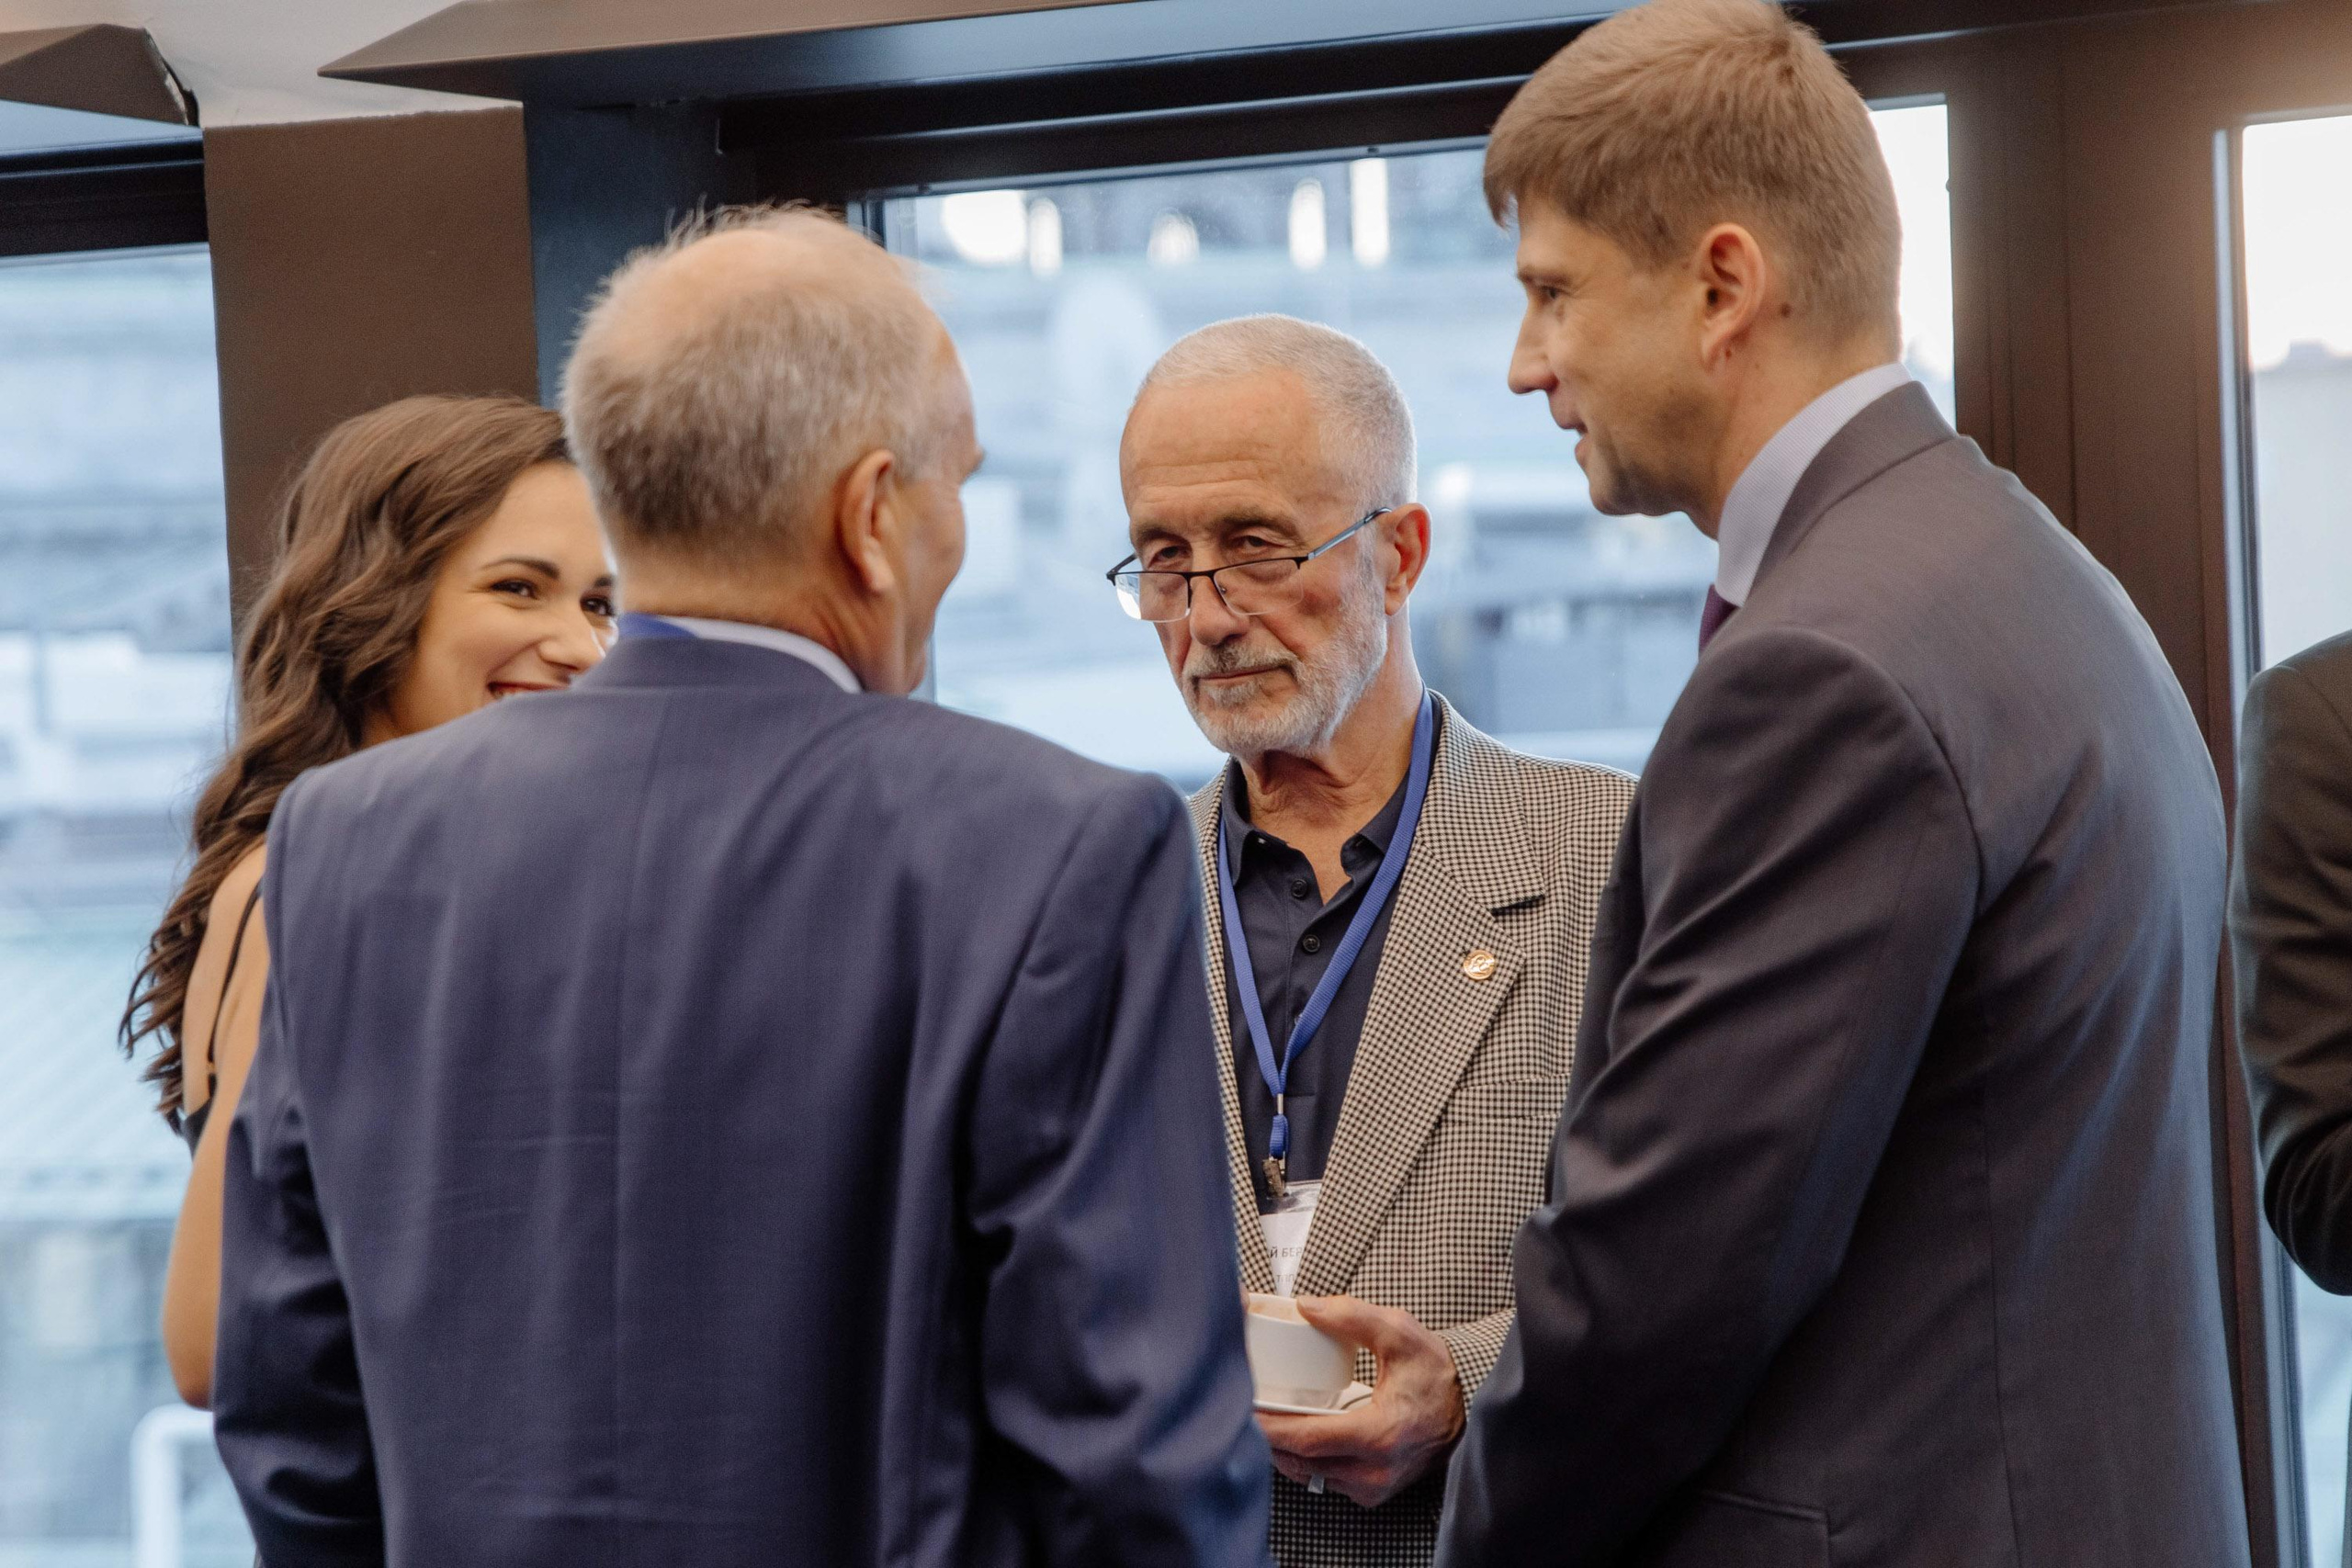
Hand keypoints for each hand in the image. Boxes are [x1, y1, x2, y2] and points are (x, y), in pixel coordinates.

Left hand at [1255, 1294, 1465, 1508]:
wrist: (1470, 1412)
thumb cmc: (1435, 1375)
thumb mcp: (1400, 1333)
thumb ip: (1353, 1315)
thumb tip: (1307, 1307)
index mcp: (1380, 1434)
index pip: (1307, 1439)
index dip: (1270, 1426)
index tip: (1246, 1408)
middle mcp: (1375, 1470)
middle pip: (1301, 1461)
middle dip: (1269, 1437)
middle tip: (1246, 1409)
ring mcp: (1374, 1487)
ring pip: (1311, 1475)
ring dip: (1285, 1450)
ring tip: (1267, 1419)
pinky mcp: (1374, 1494)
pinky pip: (1327, 1482)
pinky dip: (1307, 1462)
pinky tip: (1298, 1437)